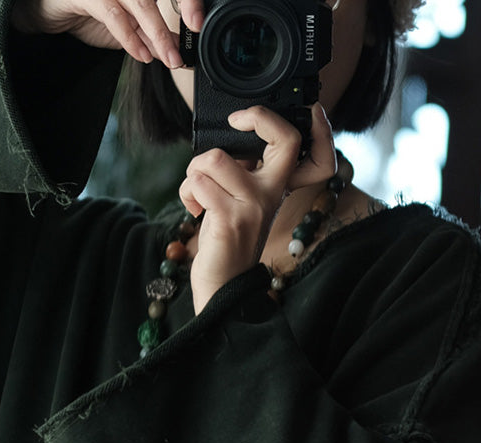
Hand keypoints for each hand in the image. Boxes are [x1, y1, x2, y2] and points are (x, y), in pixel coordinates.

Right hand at [11, 0, 203, 67]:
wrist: (50, 12)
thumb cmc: (88, 10)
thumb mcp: (127, 27)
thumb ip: (151, 35)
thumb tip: (177, 50)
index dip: (187, 0)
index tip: (198, 22)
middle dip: (180, 11)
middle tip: (189, 41)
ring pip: (140, 3)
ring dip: (157, 34)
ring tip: (169, 58)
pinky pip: (113, 13)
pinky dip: (130, 37)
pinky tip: (142, 54)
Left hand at [178, 104, 335, 313]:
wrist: (225, 286)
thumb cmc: (229, 241)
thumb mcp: (243, 201)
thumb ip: (243, 171)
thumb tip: (226, 141)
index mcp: (277, 185)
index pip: (293, 139)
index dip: (269, 117)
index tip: (241, 118)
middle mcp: (271, 194)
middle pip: (270, 137)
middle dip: (246, 124)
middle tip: (220, 148)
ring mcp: (252, 206)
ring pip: (214, 159)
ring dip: (194, 173)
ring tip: (197, 195)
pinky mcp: (229, 219)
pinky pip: (198, 183)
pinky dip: (187, 193)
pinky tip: (194, 210)